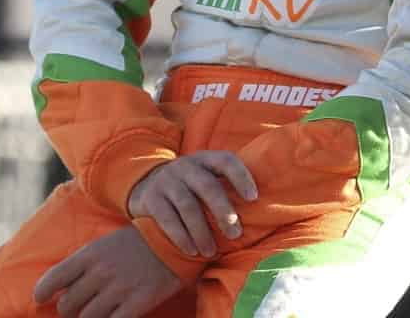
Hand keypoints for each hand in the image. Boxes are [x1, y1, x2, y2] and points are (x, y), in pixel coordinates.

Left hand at [33, 226, 183, 317]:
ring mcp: (118, 289)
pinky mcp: (136, 303)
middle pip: (67, 305)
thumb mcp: (106, 243)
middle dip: (70, 309)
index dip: (42, 294)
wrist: (175, 241)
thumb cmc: (137, 242)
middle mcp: (100, 272)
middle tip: (80, 305)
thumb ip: (83, 264)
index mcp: (90, 255)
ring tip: (98, 310)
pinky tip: (113, 316)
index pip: (52, 280)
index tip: (41, 299)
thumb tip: (60, 288)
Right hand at [126, 150, 257, 257]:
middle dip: (223, 211)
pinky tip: (192, 251)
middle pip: (207, 186)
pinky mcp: (151, 198)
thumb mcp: (206, 176)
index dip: (241, 177)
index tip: (254, 198)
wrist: (146, 183)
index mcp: (205, 159)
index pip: (226, 161)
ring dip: (201, 231)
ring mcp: (166, 181)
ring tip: (211, 251)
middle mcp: (186, 166)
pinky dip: (181, 237)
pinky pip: (167, 219)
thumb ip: (226, 185)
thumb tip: (262, 208)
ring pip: (187, 206)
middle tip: (236, 234)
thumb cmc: (190, 186)